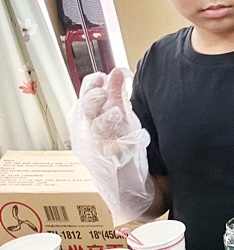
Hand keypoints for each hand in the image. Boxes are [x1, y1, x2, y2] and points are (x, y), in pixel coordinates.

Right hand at [67, 69, 153, 224]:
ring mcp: (95, 146)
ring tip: (118, 113)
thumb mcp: (118, 114)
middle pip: (84, 107)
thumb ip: (117, 94)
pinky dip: (123, 145)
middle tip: (106, 92)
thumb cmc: (116, 142)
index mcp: (86, 114)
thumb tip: (118, 70)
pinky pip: (113, 152)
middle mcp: (86, 129)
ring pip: (94, 129)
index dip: (96, 81)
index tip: (109, 76)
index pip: (86, 91)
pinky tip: (132, 140)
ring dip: (106, 120)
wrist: (120, 179)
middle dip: (94, 98)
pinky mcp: (108, 161)